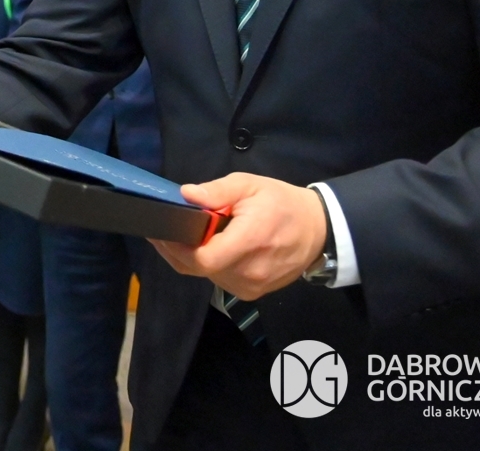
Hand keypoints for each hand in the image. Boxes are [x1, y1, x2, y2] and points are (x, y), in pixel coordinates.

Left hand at [150, 173, 326, 300]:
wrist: (317, 230)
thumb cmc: (281, 204)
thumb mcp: (250, 186)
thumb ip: (217, 191)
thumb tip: (186, 194)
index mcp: (249, 242)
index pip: (202, 257)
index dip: (176, 245)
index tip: (162, 229)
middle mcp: (248, 272)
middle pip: (198, 268)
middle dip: (177, 248)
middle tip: (164, 228)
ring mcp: (250, 287)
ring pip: (206, 275)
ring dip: (192, 257)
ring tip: (185, 234)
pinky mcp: (251, 293)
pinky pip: (218, 280)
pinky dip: (208, 265)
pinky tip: (205, 247)